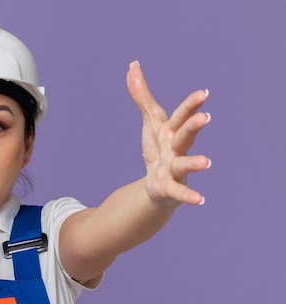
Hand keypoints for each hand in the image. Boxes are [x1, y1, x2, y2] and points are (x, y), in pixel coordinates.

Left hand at [127, 61, 210, 205]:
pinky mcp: (169, 187)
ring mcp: (174, 168)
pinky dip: (188, 195)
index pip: (180, 115)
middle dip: (193, 125)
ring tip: (207, 162)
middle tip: (205, 116)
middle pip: (184, 135)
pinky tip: (200, 200)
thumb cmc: (158, 149)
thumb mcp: (150, 122)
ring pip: (184, 163)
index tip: (203, 93)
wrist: (156, 185)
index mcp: (171, 131)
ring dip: (195, 162)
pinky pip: (179, 191)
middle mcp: (176, 148)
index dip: (190, 105)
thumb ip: (142, 95)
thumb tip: (133, 65)